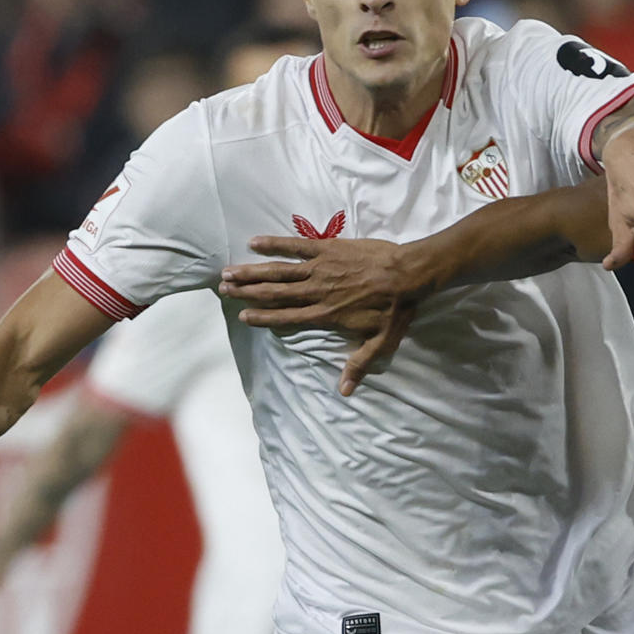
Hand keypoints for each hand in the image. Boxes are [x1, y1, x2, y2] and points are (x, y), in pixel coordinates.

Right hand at [220, 236, 440, 394]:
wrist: (408, 273)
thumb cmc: (396, 309)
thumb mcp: (381, 342)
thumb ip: (359, 364)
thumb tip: (344, 391)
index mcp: (325, 315)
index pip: (287, 318)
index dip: (263, 317)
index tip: (242, 316)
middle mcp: (316, 292)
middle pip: (275, 293)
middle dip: (248, 292)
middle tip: (224, 290)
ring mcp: (320, 268)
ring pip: (279, 271)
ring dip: (252, 272)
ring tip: (228, 272)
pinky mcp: (327, 248)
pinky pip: (296, 246)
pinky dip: (275, 243)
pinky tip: (254, 242)